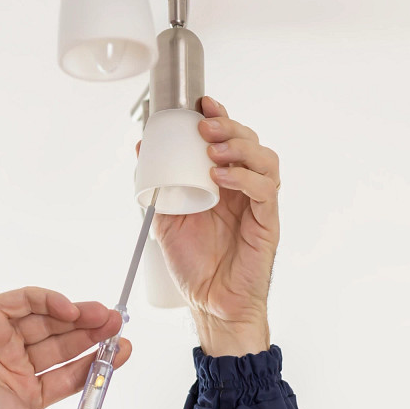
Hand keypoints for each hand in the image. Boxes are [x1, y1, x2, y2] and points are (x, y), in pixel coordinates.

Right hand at [0, 288, 129, 408]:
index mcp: (27, 390)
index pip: (72, 372)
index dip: (99, 361)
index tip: (123, 351)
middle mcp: (17, 362)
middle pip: (64, 341)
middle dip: (93, 333)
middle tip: (118, 325)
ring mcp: (4, 336)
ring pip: (48, 319)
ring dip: (77, 315)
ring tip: (102, 314)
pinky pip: (25, 301)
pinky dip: (49, 301)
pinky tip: (69, 307)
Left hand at [153, 97, 278, 356]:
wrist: (210, 305)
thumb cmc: (195, 266)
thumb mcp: (166, 220)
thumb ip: (157, 188)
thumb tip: (141, 151)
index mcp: (223, 183)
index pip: (229, 139)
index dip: (220, 116)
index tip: (202, 103)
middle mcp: (244, 189)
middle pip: (249, 141)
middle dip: (228, 126)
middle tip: (205, 127)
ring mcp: (258, 205)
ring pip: (265, 159)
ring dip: (239, 147)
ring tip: (213, 151)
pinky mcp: (268, 222)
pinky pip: (265, 190)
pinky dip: (245, 176)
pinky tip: (224, 177)